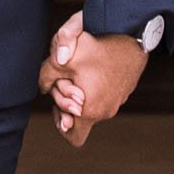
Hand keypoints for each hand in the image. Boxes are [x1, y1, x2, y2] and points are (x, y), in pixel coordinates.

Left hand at [38, 10, 146, 147]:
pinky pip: (105, 98)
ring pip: (92, 108)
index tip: (59, 108)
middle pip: (80, 120)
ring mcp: (116, 102)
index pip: (73, 137)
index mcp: (90, 110)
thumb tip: (42, 87)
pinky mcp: (123, 92)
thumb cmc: (98, 48)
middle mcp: (105, 111)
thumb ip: (45, 75)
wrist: (131, 36)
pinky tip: (93, 69)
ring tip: (81, 73)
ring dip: (83, 95)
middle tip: (67, 80)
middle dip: (69, 102)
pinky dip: (95, 89)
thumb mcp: (64, 59)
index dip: (61, 126)